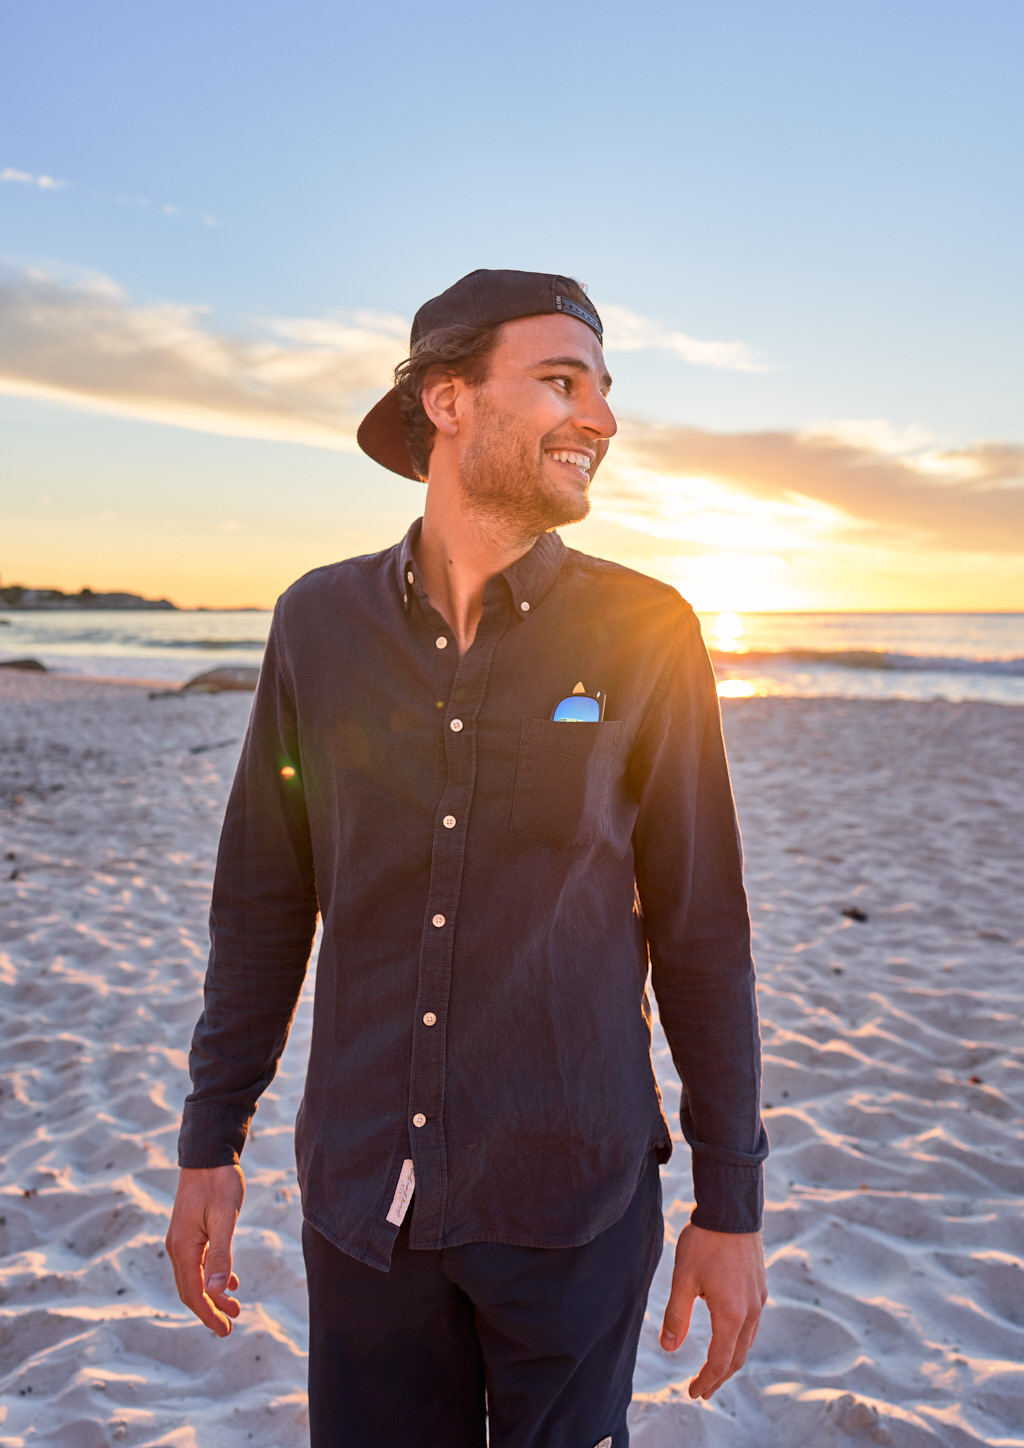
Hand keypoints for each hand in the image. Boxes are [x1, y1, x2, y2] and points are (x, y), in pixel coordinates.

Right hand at [166, 1164, 245, 1335]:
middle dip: (210, 1309)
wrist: (207, 1153)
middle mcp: (177, 1247)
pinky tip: (229, 1281)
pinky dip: (213, 1275)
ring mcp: (182, 1239)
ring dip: (213, 1293)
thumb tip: (217, 1292)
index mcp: (183, 1248)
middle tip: (231, 1324)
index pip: (194, 1293)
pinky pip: (199, 1262)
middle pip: (191, 1289)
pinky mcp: (190, 1231)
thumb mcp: (224, 1219)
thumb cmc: (219, 1183)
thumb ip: (221, 1255)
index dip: (209, 1314)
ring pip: (195, 1277)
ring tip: (235, 1305)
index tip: (225, 1330)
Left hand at [660, 1222, 765, 1398]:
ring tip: (714, 1370)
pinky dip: (738, 1340)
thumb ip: (676, 1315)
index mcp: (732, 1315)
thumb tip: (669, 1348)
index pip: (720, 1362)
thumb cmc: (704, 1242)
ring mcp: (759, 1299)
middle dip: (719, 1377)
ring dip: (730, 1360)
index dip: (706, 1380)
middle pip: (737, 1357)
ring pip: (747, 1341)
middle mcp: (751, 1311)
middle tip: (702, 1390)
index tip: (692, 1392)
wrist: (731, 1208)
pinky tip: (727, 1336)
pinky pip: (752, 1324)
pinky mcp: (760, 1286)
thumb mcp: (683, 1278)